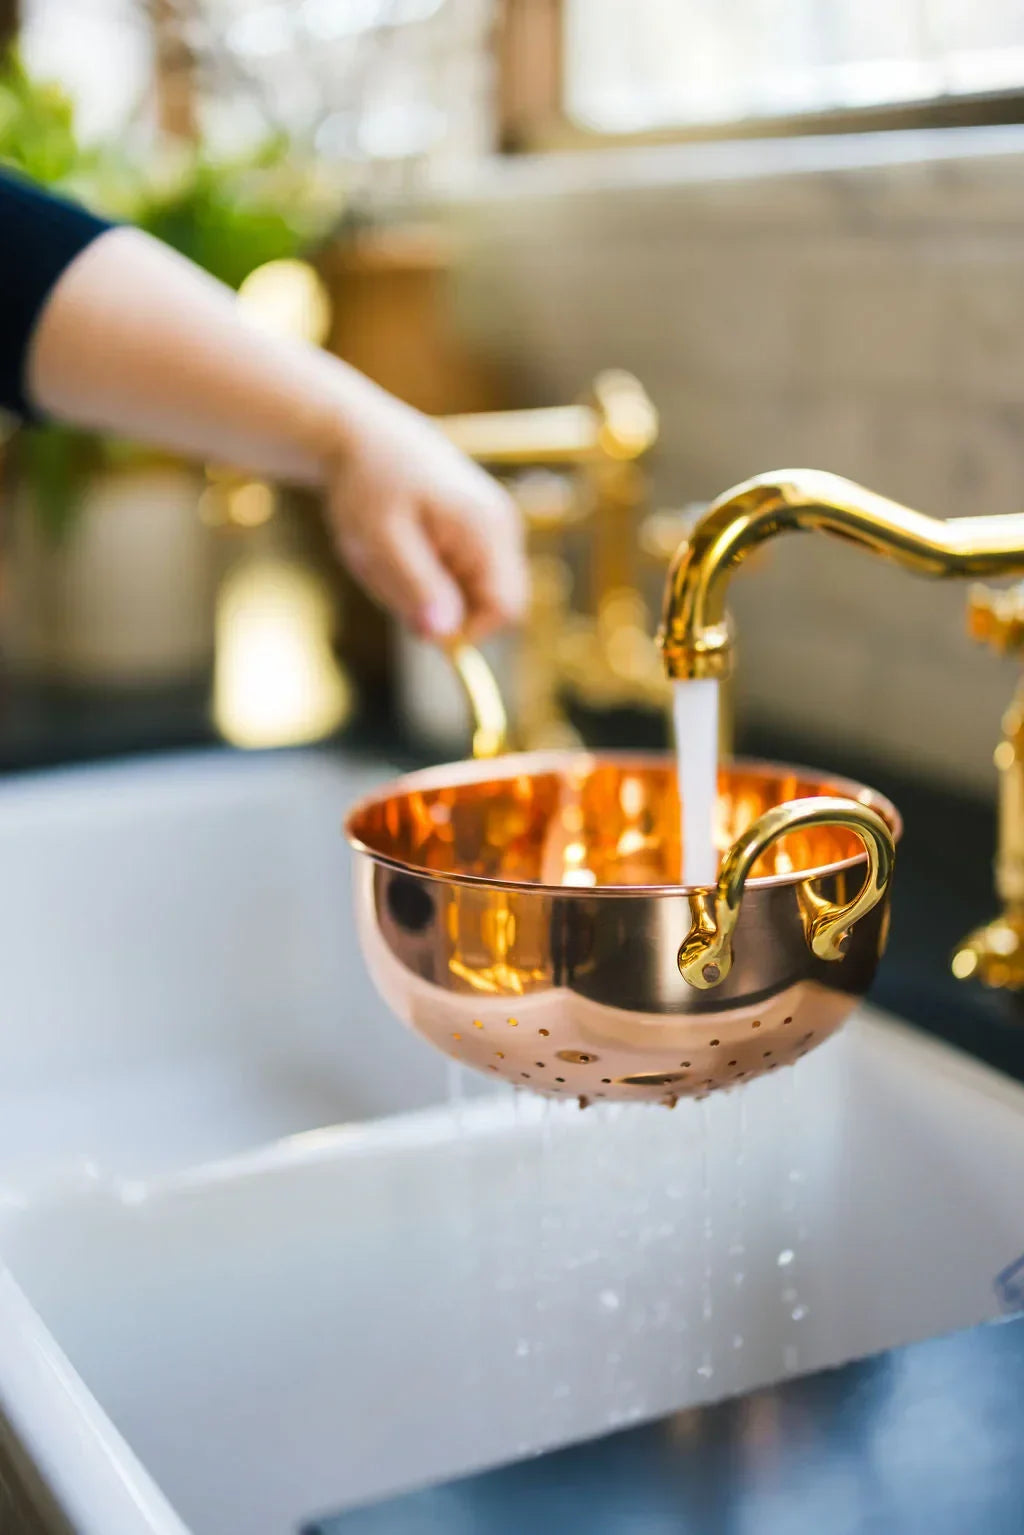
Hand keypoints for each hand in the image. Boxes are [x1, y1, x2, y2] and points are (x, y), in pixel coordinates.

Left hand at [325, 392, 526, 641]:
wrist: (365, 437)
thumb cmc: (369, 484)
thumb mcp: (381, 539)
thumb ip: (415, 586)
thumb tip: (444, 635)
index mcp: (487, 528)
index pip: (507, 608)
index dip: (468, 631)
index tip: (417, 622)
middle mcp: (503, 527)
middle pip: (490, 604)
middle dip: (442, 608)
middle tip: (391, 577)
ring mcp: (495, 527)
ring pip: (471, 593)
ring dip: (428, 592)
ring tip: (391, 557)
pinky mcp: (480, 530)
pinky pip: (461, 576)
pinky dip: (428, 575)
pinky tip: (402, 549)